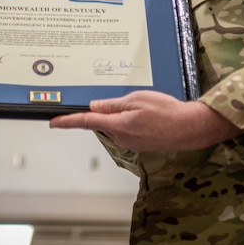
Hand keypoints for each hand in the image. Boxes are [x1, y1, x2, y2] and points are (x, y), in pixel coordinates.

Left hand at [49, 91, 238, 152]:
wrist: (190, 128)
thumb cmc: (166, 111)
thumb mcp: (137, 100)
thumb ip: (113, 105)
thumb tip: (95, 107)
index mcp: (118, 125)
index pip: (87, 122)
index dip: (68, 122)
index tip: (53, 123)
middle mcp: (121, 137)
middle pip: (103, 122)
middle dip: (109, 110)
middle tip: (129, 100)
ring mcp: (131, 143)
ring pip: (117, 125)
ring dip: (124, 115)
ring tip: (146, 105)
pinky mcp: (141, 144)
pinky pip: (128, 130)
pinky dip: (133, 121)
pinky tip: (148, 114)